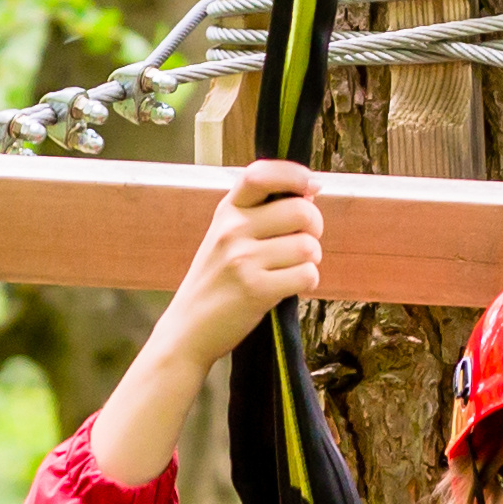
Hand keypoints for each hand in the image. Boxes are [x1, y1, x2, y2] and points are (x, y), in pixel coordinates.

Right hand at [150, 165, 325, 374]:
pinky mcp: (256, 290)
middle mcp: (232, 230)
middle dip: (314, 227)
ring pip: (308, 246)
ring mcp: (243, 260)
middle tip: (303, 242)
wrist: (188, 329)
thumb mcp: (226, 237)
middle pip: (301, 211)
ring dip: (310, 260)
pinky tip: (289, 287)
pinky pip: (306, 275)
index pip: (261, 174)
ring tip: (291, 269)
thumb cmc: (215, 282)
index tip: (310, 185)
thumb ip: (262, 214)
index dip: (294, 174)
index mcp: (227, 211)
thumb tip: (311, 191)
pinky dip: (306, 282)